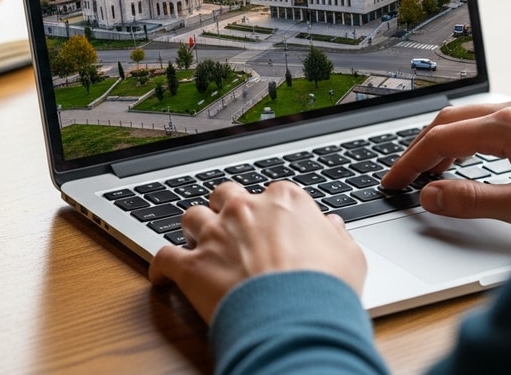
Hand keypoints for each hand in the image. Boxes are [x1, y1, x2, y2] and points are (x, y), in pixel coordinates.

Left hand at [149, 181, 365, 322]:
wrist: (298, 317)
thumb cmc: (326, 288)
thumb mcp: (349, 257)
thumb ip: (336, 236)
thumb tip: (332, 227)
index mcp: (284, 201)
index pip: (273, 193)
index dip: (271, 209)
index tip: (273, 223)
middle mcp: (245, 210)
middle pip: (225, 194)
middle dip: (226, 207)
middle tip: (232, 226)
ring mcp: (215, 235)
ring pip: (191, 216)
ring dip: (193, 229)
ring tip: (197, 243)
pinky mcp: (191, 265)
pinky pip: (164, 258)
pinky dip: (161, 268)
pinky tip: (162, 277)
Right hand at [382, 97, 510, 224]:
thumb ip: (471, 201)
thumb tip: (429, 195)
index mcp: (508, 126)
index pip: (439, 139)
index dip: (408, 162)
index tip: (391, 182)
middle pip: (448, 120)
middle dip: (418, 148)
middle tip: (400, 176)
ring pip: (468, 117)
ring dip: (442, 142)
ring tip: (426, 171)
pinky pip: (488, 119)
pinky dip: (465, 138)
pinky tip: (464, 158)